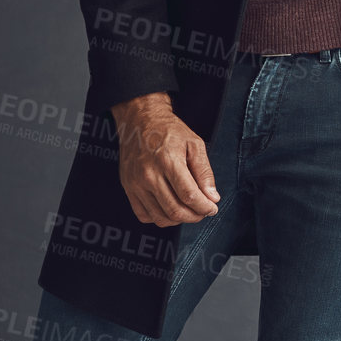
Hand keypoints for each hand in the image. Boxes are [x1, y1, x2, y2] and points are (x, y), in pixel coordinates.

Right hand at [110, 92, 220, 226]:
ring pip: (160, 217)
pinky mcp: (128, 188)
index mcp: (168, 161)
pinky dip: (159, 218)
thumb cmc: (168, 131)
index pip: (189, 195)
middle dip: (194, 216)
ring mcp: (136, 183)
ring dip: (179, 220)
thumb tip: (212, 197)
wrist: (140, 121)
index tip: (212, 208)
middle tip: (203, 211)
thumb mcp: (194, 144)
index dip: (204, 207)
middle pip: (175, 210)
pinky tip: (169, 208)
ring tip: (188, 210)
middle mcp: (149, 174)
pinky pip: (144, 215)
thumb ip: (205, 172)